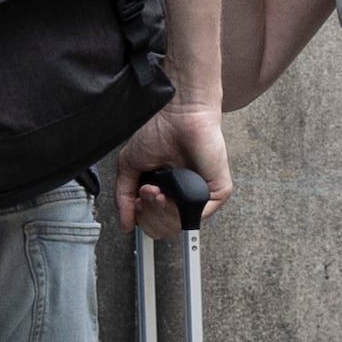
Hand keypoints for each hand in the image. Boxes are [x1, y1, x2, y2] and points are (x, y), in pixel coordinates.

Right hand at [117, 102, 231, 236]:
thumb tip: (125, 223)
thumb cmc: (158, 131)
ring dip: (160, 212)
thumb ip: (124, 196)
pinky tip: (168, 195)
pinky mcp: (217, 190)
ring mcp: (201, 194)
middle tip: (147, 193)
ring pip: (180, 225)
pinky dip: (178, 210)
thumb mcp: (131, 166)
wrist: (178, 113)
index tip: (138, 200)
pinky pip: (199, 215)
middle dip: (150, 215)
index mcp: (167, 192)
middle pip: (165, 228)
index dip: (143, 217)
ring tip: (155, 191)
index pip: (154, 222)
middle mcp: (184, 195)